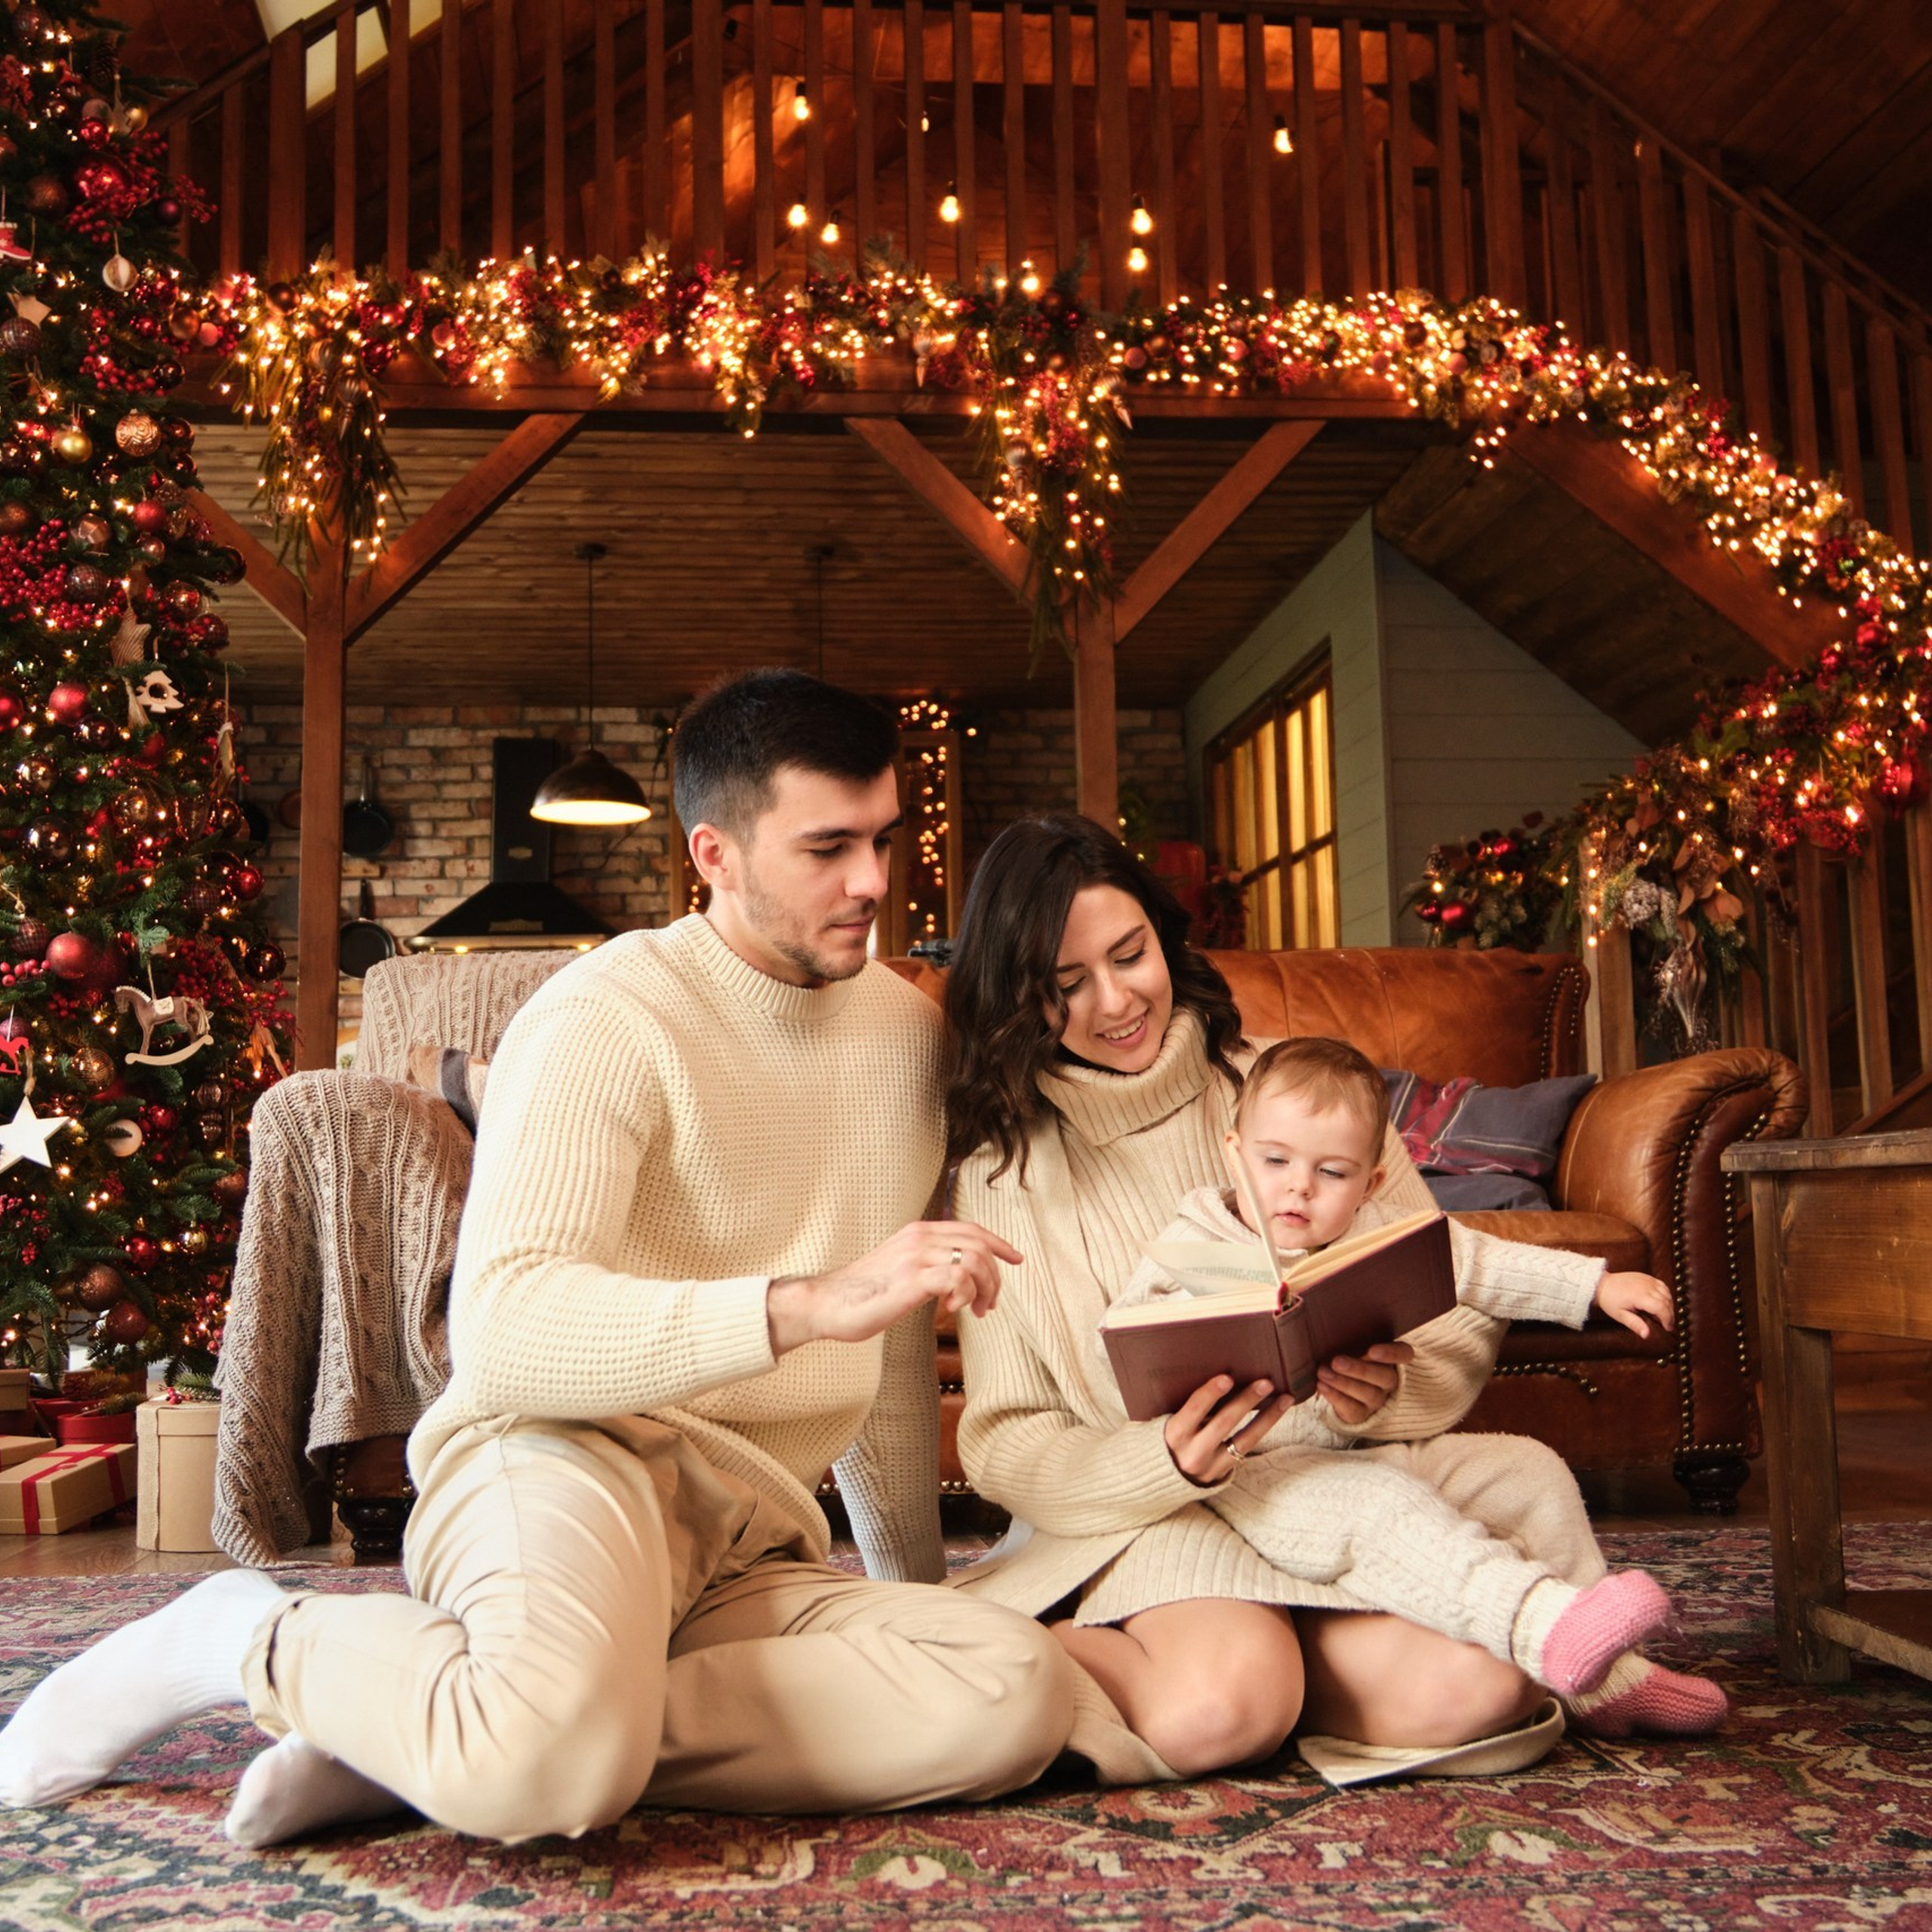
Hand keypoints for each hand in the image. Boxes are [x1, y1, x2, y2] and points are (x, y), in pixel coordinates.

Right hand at [767, 1219, 1021, 1354]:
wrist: (827, 1304)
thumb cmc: (862, 1294)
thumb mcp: (900, 1269)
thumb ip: (926, 1266)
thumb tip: (956, 1279)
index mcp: (918, 1232)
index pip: (972, 1229)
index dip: (999, 1244)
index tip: (1016, 1259)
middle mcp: (919, 1238)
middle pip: (980, 1245)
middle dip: (995, 1277)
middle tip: (990, 1305)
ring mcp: (915, 1256)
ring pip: (975, 1261)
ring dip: (984, 1289)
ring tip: (974, 1310)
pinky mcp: (911, 1279)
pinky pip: (958, 1278)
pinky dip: (965, 1295)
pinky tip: (953, 1309)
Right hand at [1163, 1375, 1294, 1485]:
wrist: (1162, 1478)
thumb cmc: (1168, 1438)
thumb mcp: (1170, 1421)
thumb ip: (1190, 1406)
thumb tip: (1222, 1377)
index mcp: (1174, 1433)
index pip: (1194, 1408)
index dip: (1211, 1393)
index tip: (1227, 1378)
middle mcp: (1192, 1451)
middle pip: (1224, 1423)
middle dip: (1246, 1401)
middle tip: (1266, 1383)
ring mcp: (1209, 1465)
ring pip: (1244, 1440)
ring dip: (1267, 1417)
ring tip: (1284, 1399)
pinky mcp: (1222, 1472)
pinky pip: (1247, 1449)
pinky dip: (1262, 1430)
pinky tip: (1275, 1415)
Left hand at [1315, 1340, 1414, 1425]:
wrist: (1342, 1388)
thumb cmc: (1348, 1355)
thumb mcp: (1353, 1344)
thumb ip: (1351, 1335)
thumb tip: (1329, 1317)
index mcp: (1391, 1358)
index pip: (1403, 1353)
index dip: (1392, 1353)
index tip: (1373, 1350)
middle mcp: (1388, 1380)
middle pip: (1383, 1376)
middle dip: (1359, 1369)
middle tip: (1337, 1361)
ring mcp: (1377, 1399)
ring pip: (1368, 1394)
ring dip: (1343, 1383)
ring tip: (1323, 1372)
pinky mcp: (1361, 1414)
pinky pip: (1353, 1409)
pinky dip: (1335, 1397)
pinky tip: (1322, 1385)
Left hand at [1594, 1270, 1673, 1339]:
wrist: (1602, 1284)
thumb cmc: (1610, 1300)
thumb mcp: (1620, 1315)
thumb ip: (1635, 1324)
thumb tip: (1647, 1335)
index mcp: (1640, 1296)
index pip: (1661, 1308)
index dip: (1668, 1319)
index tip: (1668, 1328)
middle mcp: (1646, 1286)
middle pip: (1666, 1301)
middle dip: (1670, 1314)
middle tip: (1668, 1325)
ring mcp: (1647, 1280)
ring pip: (1667, 1292)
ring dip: (1669, 1304)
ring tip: (1665, 1315)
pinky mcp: (1646, 1276)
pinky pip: (1662, 1285)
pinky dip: (1666, 1294)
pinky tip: (1663, 1302)